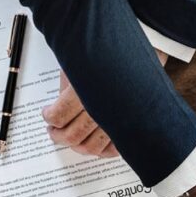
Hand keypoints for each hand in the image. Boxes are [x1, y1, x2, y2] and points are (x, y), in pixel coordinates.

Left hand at [43, 49, 168, 157]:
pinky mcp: (131, 126)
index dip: (49, 118)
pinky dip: (102, 150)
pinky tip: (95, 143)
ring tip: (71, 138)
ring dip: (78, 146)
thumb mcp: (80, 63)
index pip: (59, 117)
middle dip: (59, 136)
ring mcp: (118, 121)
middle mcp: (102, 110)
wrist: (147, 45)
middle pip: (73, 136)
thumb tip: (59, 110)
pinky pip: (114, 150)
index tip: (47, 115)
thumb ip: (68, 89)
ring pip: (92, 148)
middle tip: (54, 132)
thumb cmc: (112, 52)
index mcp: (85, 92)